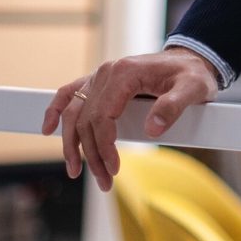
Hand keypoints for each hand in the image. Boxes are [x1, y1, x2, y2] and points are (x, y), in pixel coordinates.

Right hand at [42, 47, 220, 191]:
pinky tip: (47, 129)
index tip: (113, 169)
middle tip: (104, 181)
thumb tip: (151, 129)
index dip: (104, 146)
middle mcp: (107, 72)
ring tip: (76, 171)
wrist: (191, 59)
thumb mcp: (193, 89)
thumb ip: (173, 107)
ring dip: (71, 143)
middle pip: (87, 120)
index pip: (102, 116)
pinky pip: (70, 94)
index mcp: (125, 73)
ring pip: (75, 112)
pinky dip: (56, 111)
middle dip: (91, 154)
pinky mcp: (100, 82)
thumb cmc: (192, 74)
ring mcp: (100, 76)